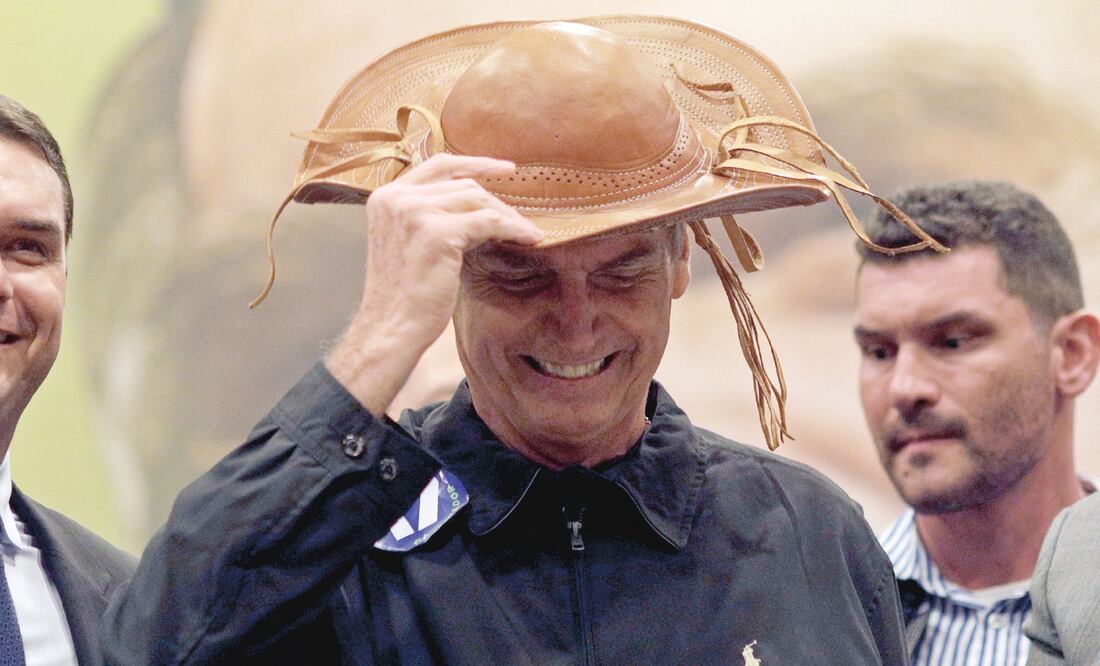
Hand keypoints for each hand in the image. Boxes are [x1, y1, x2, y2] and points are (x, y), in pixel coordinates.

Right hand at [326, 154, 541, 414]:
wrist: (391, 327)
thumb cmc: (403, 295)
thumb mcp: (409, 242)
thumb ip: (430, 217)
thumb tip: (476, 206)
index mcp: (386, 197)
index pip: (437, 165)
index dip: (474, 163)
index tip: (505, 168)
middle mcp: (397, 198)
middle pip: (462, 185)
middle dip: (496, 201)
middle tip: (519, 220)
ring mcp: (415, 212)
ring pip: (477, 200)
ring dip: (507, 216)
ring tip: (526, 232)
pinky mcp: (438, 233)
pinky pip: (489, 222)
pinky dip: (513, 228)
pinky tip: (528, 238)